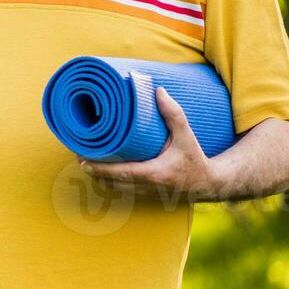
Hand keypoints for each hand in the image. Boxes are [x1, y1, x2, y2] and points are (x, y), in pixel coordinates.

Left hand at [80, 86, 217, 199]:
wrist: (209, 183)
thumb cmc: (196, 157)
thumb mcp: (187, 135)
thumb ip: (173, 114)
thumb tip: (158, 91)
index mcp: (156, 173)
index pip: (121, 173)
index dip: (100, 169)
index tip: (83, 161)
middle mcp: (149, 187)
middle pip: (112, 184)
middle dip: (94, 172)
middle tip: (79, 156)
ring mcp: (147, 195)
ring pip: (115, 190)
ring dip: (100, 179)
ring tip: (86, 162)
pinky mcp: (148, 197)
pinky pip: (122, 193)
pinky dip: (110, 184)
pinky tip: (102, 173)